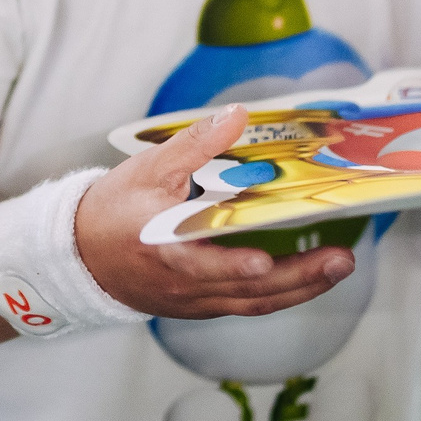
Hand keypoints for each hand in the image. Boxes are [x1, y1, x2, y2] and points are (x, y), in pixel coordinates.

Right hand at [74, 108, 355, 319]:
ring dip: (301, 288)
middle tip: (341, 260)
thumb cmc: (110, 213)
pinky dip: (281, 294)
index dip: (233, 265)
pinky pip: (247, 304)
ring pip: (255, 302)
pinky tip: (308, 277)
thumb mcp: (147, 170)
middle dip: (300, 277)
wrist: (79, 257)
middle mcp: (184, 283)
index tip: (263, 261)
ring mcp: (194, 299)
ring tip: (338, 267)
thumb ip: (195, 144)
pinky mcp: (200, 304)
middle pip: (249, 290)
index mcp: (163, 248)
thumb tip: (236, 116)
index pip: (202, 263)